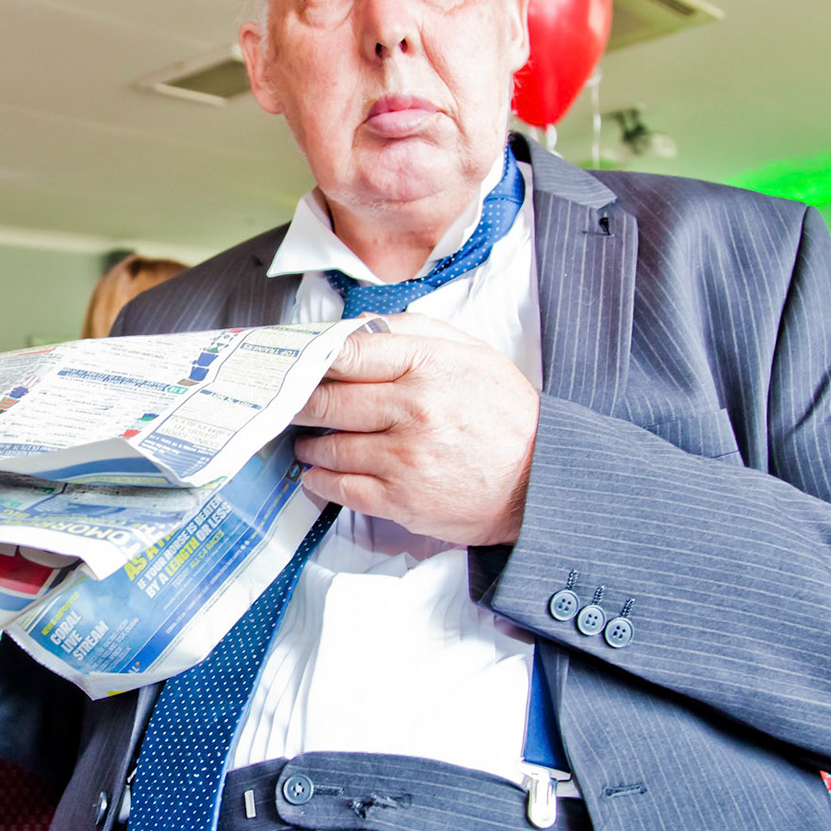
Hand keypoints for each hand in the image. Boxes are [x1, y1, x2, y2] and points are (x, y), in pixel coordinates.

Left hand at [294, 313, 538, 544]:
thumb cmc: (504, 414)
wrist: (540, 481)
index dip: (312, 357)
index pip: (348, 352)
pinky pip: (339, 486)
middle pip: (328, 399)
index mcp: (428, 366)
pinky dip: (319, 478)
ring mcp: (403, 458)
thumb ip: (412, 334)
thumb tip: (355, 331)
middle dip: (300, 400)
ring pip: (328, 444)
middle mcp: (412, 409)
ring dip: (309, 441)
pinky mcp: (399, 499)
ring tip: (308, 436)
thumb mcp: (470, 354)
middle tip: (289, 400)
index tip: (296, 362)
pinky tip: (318, 470)